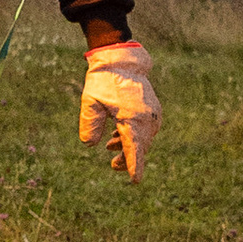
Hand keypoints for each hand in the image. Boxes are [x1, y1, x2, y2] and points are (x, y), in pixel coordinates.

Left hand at [77, 38, 159, 180]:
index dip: (134, 166)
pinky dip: (133, 135)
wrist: (121, 60)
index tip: (135, 181)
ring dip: (129, 146)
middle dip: (128, 159)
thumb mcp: (91, 102)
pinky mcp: (153, 110)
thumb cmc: (104, 80)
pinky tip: (117, 136)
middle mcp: (147, 119)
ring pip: (143, 139)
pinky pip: (145, 129)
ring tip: (109, 147)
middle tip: (112, 166)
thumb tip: (89, 144)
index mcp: (133, 119)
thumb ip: (89, 124)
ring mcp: (153, 114)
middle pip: (140, 147)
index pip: (134, 149)